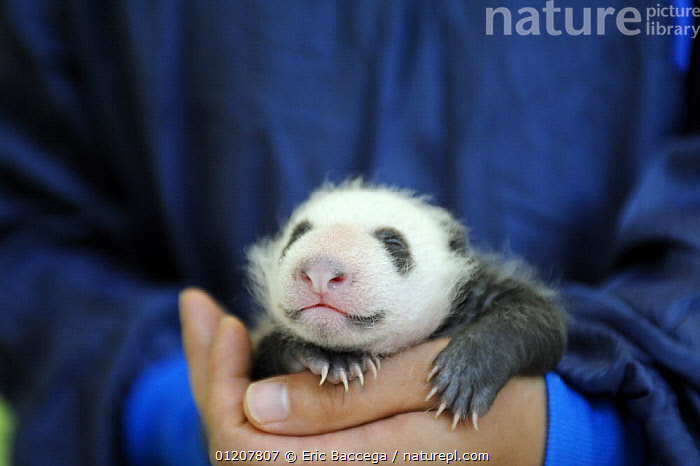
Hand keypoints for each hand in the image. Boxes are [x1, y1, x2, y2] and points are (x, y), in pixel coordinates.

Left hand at [179, 288, 546, 464]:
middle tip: (200, 306)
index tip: (228, 321)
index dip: (218, 388)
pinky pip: (280, 434)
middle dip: (206, 374)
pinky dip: (250, 384)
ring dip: (220, 377)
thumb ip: (353, 402)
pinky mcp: (345, 452)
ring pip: (252, 441)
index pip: (248, 453)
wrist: (542, 429)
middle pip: (236, 448)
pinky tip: (247, 345)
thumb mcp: (439, 379)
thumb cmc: (503, 392)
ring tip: (209, 317)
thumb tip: (258, 408)